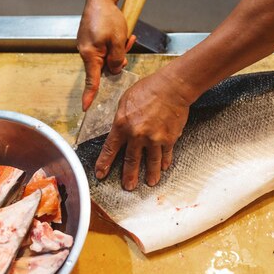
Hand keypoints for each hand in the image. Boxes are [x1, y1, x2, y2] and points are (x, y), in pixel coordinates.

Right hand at [77, 0, 136, 110]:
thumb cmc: (107, 18)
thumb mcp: (118, 41)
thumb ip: (117, 59)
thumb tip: (115, 70)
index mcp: (90, 54)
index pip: (91, 80)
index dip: (89, 95)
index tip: (85, 108)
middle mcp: (86, 52)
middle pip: (104, 67)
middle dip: (118, 60)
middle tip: (126, 45)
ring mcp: (88, 45)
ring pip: (107, 56)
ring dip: (119, 50)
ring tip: (126, 36)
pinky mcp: (91, 40)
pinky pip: (105, 48)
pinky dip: (115, 44)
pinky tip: (123, 34)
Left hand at [94, 71, 190, 189]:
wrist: (172, 87)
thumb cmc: (149, 89)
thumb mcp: (125, 100)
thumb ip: (121, 119)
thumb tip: (120, 130)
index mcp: (122, 125)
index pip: (110, 149)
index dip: (104, 163)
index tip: (101, 174)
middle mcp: (137, 135)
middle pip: (131, 161)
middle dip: (128, 176)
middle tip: (128, 187)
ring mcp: (155, 139)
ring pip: (151, 162)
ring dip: (150, 174)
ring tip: (150, 183)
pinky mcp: (169, 138)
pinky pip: (166, 154)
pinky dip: (165, 162)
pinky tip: (163, 168)